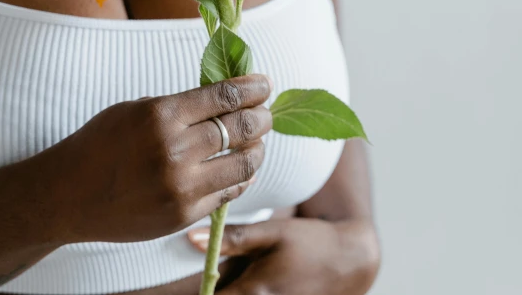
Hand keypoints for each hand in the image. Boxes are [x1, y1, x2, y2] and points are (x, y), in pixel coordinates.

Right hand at [50, 75, 272, 243]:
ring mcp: (181, 186)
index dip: (252, 88)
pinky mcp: (184, 214)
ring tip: (257, 141)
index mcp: (161, 115)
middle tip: (266, 112)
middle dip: (263, 116)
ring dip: (258, 149)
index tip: (265, 84)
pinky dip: (241, 178)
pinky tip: (243, 169)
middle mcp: (175, 150)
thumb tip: (224, 99)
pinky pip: (228, 193)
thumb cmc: (98, 144)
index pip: (225, 96)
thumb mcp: (134, 110)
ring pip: (244, 163)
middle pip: (242, 127)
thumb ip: (178, 107)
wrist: (67, 195)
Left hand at [188, 218, 379, 294]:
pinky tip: (245, 282)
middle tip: (194, 281)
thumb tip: (190, 237)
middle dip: (209, 290)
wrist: (349, 261)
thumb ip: (232, 237)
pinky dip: (243, 293)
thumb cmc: (309, 242)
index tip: (172, 286)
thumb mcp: (272, 233)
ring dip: (226, 291)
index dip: (191, 292)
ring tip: (221, 281)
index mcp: (254, 292)